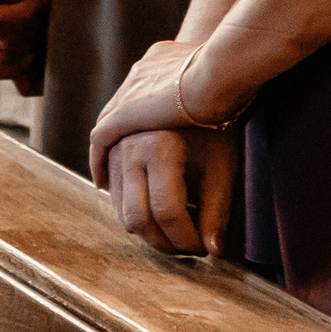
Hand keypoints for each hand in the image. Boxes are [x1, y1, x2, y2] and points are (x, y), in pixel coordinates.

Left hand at [88, 37, 248, 182]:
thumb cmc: (232, 75)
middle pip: (123, 101)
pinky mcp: (125, 113)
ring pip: (109, 121)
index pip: (145, 83)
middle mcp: (143, 70)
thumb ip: (217, 85)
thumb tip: (233, 98)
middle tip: (123, 155)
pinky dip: (99, 159)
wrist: (219, 72)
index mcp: (164, 57)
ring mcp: (131, 89)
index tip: (147, 127)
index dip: (144, 108)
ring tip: (110, 173)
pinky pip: (101, 139)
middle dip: (122, 127)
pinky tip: (104, 181)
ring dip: (109, 147)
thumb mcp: (221, 78)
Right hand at [105, 127, 240, 257]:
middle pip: (137, 218)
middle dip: (164, 242)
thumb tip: (213, 251)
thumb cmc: (217, 125)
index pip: (167, 213)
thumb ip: (217, 211)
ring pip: (121, 209)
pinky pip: (113, 191)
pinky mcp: (107, 145)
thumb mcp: (222, 166)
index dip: (187, 240)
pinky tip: (155, 212)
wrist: (198, 80)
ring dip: (149, 229)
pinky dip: (133, 208)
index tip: (204, 248)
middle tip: (188, 246)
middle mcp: (128, 147)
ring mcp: (114, 145)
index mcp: (158, 148)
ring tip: (177, 228)